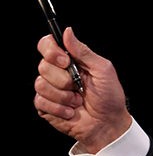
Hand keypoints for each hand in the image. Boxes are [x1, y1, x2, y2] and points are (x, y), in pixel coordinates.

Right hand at [34, 26, 131, 153]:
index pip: (48, 45)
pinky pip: (40, 101)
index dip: (51, 51)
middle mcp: (58, 73)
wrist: (108, 123)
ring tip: (78, 100)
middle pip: (43, 65)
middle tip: (79, 86)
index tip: (65, 61)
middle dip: (64, 79)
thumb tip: (68, 31)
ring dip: (63, 95)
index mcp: (71, 61)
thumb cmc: (110, 97)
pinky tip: (71, 111)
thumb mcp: (103, 70)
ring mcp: (51, 90)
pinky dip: (59, 108)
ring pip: (41, 84)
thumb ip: (84, 51)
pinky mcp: (45, 106)